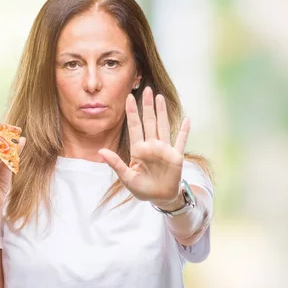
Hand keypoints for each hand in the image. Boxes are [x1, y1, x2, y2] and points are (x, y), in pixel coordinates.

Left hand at [98, 87, 188, 207]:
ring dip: (162, 112)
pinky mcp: (176, 156)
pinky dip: (184, 131)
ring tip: (160, 97)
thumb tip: (100, 152)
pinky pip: (180, 141)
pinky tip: (187, 120)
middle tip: (146, 89)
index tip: (128, 97)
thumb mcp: (126, 177)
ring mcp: (164, 150)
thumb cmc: (142, 189)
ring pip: (163, 126)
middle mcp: (151, 146)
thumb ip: (115, 164)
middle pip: (149, 121)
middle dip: (147, 106)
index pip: (134, 127)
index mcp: (138, 150)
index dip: (132, 112)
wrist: (160, 198)